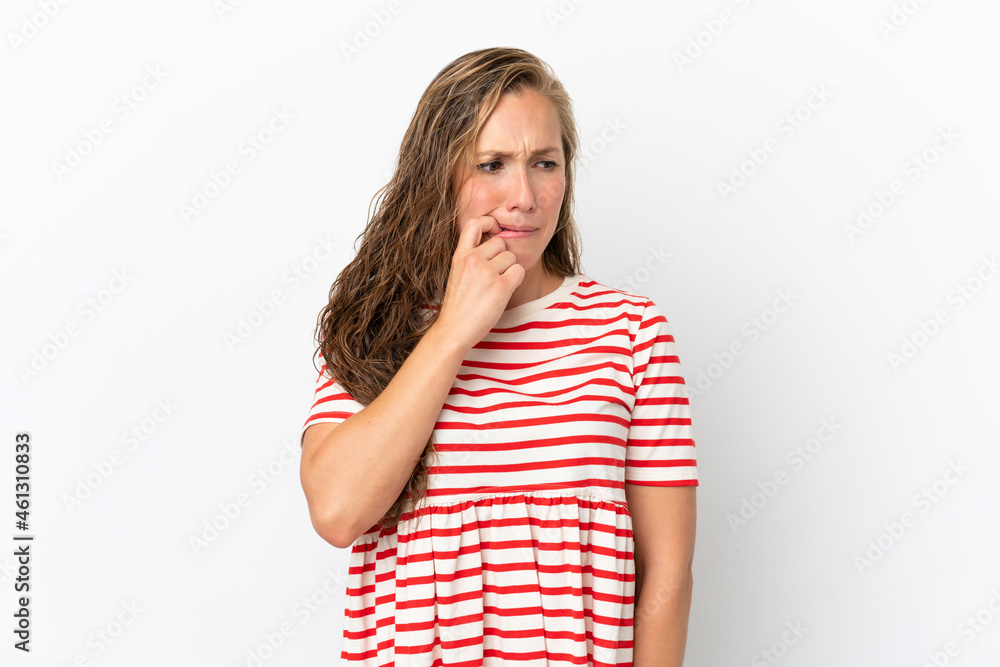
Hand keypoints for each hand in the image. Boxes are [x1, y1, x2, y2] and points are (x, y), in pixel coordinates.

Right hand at [433, 215, 524, 349]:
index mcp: (460, 255)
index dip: (488, 222)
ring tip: (496, 286)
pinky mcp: (500, 286)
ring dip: (509, 270)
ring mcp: (486, 272)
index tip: (493, 231)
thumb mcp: (457, 273)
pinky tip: (504, 291)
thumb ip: (471, 257)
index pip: (474, 223)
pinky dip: (516, 280)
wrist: (454, 329)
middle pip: (501, 243)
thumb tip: (494, 244)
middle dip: (502, 257)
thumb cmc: (458, 305)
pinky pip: (519, 271)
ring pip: (511, 258)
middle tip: (494, 275)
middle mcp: (473, 260)